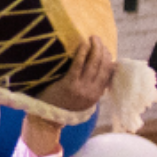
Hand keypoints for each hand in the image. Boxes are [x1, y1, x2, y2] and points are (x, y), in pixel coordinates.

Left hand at [23, 38, 115, 155]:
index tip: (104, 48)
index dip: (109, 57)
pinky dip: (82, 53)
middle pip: (103, 66)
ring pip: (94, 64)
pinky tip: (83, 44)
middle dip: (102, 49)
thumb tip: (100, 69)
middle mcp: (92, 91)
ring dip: (95, 48)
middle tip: (97, 38)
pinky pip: (78, 65)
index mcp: (97, 94)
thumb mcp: (83, 99)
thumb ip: (92, 86)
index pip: (109, 72)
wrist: (47, 118)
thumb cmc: (64, 105)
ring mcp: (81, 88)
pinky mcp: (69, 85)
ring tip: (92, 38)